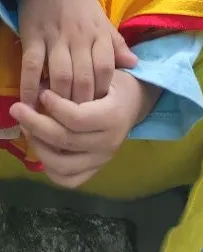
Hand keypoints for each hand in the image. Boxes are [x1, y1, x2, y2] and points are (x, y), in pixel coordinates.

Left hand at [9, 70, 160, 188]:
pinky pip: (67, 179)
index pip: (77, 118)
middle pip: (65, 141)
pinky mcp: (96, 170)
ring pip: (62, 164)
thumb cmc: (116, 84)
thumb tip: (40, 88)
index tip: (42, 93)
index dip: (55, 107)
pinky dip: (49, 168)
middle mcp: (109, 143)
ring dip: (38, 146)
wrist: (136, 102)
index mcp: (113, 116)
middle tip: (17, 109)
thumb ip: (77, 79)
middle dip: (36, 124)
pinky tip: (41, 147)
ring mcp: (102, 160)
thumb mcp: (103, 72)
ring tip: (27, 128)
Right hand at [17, 0, 136, 107]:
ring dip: (60, 100)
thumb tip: (134, 64)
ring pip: (61, 76)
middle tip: (79, 121)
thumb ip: (116, 43)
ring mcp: (55, 39)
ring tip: (58, 117)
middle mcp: (79, 38)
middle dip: (83, 103)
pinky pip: (32, 67)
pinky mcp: (32, 39)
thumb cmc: (80, 4)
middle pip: (84, 78)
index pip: (106, 68)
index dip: (103, 91)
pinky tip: (30, 105)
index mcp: (98, 33)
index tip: (99, 108)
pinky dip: (30, 88)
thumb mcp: (102, 19)